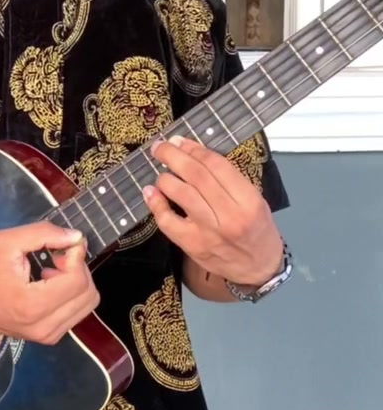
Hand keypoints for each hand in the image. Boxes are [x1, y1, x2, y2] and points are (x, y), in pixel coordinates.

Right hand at [0, 222, 99, 343]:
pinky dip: (70, 294)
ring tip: (50, 272)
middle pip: (89, 294)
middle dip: (78, 269)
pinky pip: (77, 312)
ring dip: (76, 282)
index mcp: (33, 305)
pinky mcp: (49, 337)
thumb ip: (44, 234)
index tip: (61, 245)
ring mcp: (48, 336)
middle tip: (55, 259)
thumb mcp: (7, 241)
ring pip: (87, 304)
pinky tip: (48, 285)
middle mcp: (44, 327)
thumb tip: (76, 237)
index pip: (78, 280)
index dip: (76, 256)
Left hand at [143, 135, 282, 286]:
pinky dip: (156, 204)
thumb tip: (194, 154)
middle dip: (174, 156)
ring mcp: (209, 232)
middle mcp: (229, 215)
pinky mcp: (192, 245)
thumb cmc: (257, 229)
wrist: (258, 268)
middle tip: (161, 146)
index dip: (194, 149)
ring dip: (165, 177)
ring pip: (181, 194)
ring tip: (161, 170)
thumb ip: (228, 179)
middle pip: (196, 176)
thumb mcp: (254, 199)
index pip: (216, 165)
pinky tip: (151, 192)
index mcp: (248, 200)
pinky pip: (167, 221)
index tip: (181, 141)